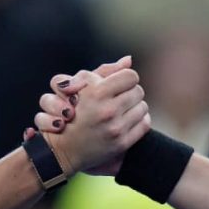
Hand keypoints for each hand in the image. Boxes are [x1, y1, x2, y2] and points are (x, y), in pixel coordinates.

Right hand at [24, 57, 150, 175]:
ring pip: (143, 107)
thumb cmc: (71, 111)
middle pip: (138, 91)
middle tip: (120, 97)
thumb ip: (105, 71)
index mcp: (96, 93)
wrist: (63, 149)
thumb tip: (129, 60)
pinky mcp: (122, 143)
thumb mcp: (81, 86)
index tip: (119, 83)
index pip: (130, 76)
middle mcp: (107, 111)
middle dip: (130, 92)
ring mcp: (115, 129)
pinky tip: (127, 120)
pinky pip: (145, 124)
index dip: (125, 78)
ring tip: (122, 109)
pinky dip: (139, 120)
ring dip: (134, 106)